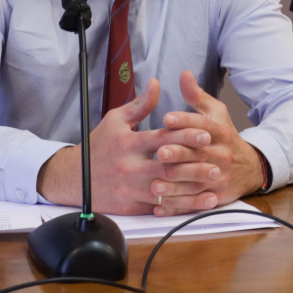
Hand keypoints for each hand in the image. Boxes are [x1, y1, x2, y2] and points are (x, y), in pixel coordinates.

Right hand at [36, 77, 217, 214]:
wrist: (74, 178)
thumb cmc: (98, 145)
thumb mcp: (115, 120)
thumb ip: (139, 105)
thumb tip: (156, 84)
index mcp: (128, 143)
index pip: (161, 139)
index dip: (185, 136)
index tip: (206, 134)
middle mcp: (130, 166)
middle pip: (167, 166)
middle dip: (194, 166)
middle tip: (218, 164)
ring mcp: (130, 188)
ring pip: (166, 190)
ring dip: (192, 189)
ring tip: (213, 185)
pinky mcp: (130, 206)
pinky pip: (158, 207)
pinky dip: (179, 206)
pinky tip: (197, 203)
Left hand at [148, 71, 266, 214]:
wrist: (251, 168)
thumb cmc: (225, 137)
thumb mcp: (216, 114)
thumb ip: (197, 97)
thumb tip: (183, 74)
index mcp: (220, 132)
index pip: (203, 126)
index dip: (185, 121)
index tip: (166, 118)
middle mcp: (221, 155)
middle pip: (200, 155)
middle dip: (180, 154)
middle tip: (160, 152)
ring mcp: (219, 177)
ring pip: (197, 182)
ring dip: (176, 184)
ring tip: (154, 184)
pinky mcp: (216, 196)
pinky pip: (196, 202)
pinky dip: (178, 205)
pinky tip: (160, 206)